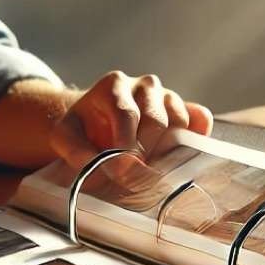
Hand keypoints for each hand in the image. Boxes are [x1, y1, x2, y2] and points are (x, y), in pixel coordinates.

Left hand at [52, 71, 212, 167]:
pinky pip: (199, 121)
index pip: (126, 114)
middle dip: (145, 153)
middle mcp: (145, 85)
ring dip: (166, 151)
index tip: (121, 172)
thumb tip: (97, 165)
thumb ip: (74, 150)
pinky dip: (195, 139)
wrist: (99, 124)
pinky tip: (179, 157)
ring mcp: (168, 96)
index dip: (125, 146)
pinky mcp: (186, 109)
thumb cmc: (83, 131)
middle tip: (134, 179)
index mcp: (113, 85)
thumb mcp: (65, 137)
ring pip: (179, 123)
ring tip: (148, 170)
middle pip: (156, 121)